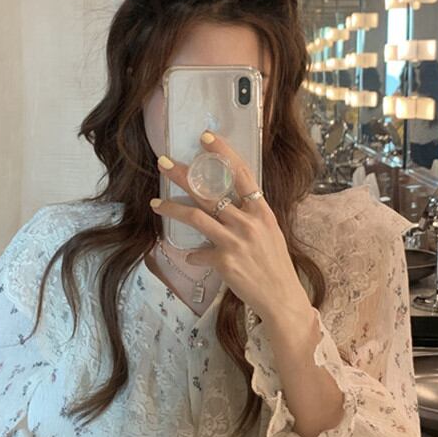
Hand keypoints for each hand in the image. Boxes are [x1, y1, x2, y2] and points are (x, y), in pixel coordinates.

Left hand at [151, 130, 309, 322]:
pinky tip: (192, 257)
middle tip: (163, 163)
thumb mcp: (269, 234)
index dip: (223, 154)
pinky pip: (198, 253)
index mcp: (262, 211)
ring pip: (196, 215)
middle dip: (183, 175)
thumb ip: (249, 218)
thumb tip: (226, 211)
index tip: (206, 138)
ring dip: (172, 208)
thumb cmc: (275, 266)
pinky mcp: (224, 261)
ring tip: (155, 203)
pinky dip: (193, 255)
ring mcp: (235, 241)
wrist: (282, 297)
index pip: (242, 173)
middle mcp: (248, 222)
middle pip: (210, 191)